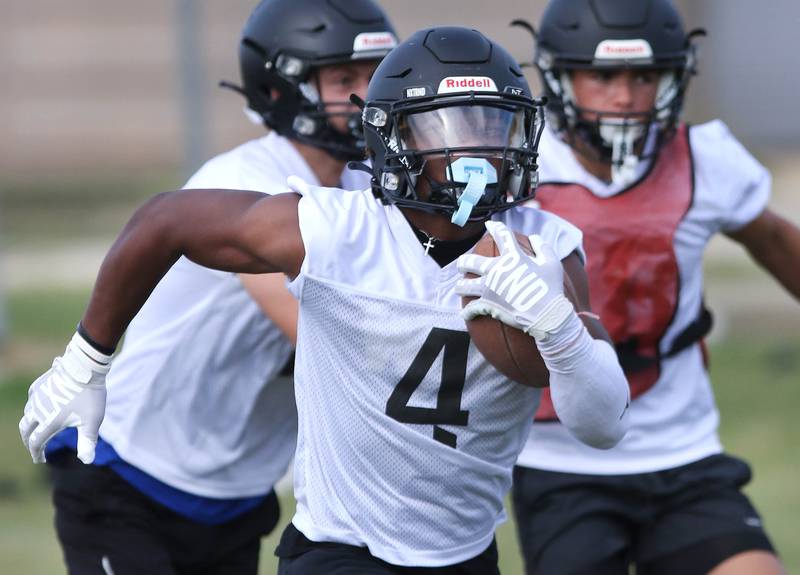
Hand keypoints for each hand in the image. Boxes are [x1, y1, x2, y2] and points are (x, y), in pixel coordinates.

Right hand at [19, 332, 111, 463]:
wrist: (85, 367)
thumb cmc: (90, 395)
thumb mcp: (92, 421)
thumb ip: (87, 442)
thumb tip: (87, 461)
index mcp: (48, 422)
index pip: (36, 443)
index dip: (37, 453)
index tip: (40, 459)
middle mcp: (38, 410)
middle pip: (25, 429)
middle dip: (28, 440)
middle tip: (34, 447)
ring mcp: (37, 396)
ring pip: (27, 413)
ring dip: (30, 423)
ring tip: (38, 427)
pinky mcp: (40, 384)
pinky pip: (32, 398)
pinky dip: (33, 406)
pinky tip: (40, 405)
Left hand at [455, 220, 574, 339]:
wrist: (546, 315)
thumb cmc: (551, 288)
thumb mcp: (552, 263)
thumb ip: (542, 247)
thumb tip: (534, 237)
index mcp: (512, 257)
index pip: (502, 235)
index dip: (495, 228)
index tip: (490, 225)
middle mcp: (495, 270)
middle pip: (470, 262)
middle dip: (463, 262)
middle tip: (462, 264)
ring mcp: (489, 288)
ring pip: (464, 286)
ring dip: (461, 286)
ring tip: (460, 287)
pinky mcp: (487, 305)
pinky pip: (471, 309)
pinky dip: (467, 312)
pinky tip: (465, 314)